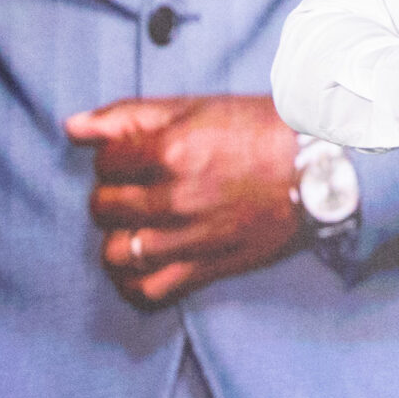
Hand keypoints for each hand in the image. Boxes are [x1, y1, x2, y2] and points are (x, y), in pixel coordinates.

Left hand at [66, 96, 304, 308]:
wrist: (325, 169)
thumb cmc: (266, 131)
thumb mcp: (200, 107)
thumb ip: (132, 116)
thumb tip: (73, 129)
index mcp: (172, 150)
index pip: (105, 162)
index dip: (117, 158)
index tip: (138, 158)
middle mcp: (176, 197)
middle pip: (104, 206)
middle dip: (115, 195)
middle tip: (141, 190)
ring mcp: (191, 237)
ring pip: (116, 252)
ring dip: (119, 239)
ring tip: (138, 228)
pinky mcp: (210, 266)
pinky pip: (149, 290)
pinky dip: (135, 284)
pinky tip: (143, 266)